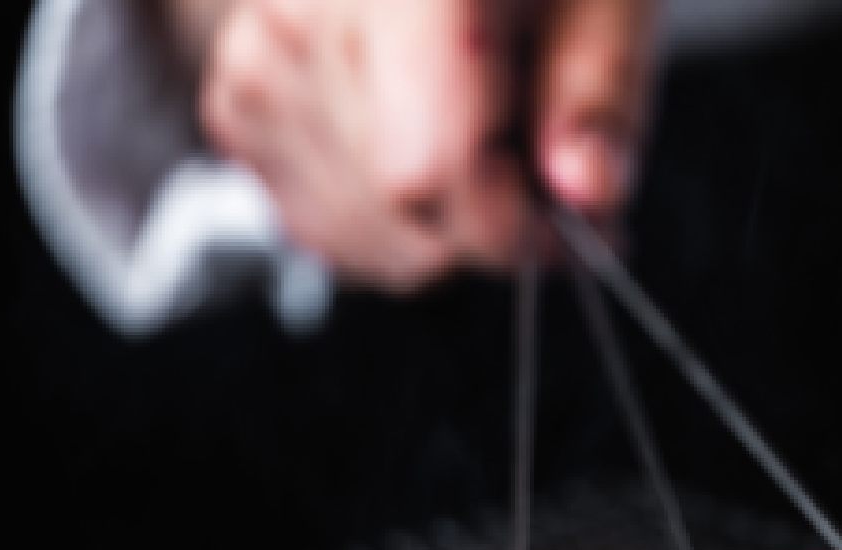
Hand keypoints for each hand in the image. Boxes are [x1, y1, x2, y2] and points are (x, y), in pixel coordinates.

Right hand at [181, 0, 657, 290]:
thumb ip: (601, 85)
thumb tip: (587, 189)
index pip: (430, 162)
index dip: (518, 224)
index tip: (586, 228)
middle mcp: (305, 11)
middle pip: (396, 202)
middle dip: (492, 226)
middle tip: (550, 187)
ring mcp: (259, 59)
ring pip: (353, 230)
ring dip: (440, 235)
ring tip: (490, 163)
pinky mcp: (240, 102)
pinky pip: (314, 221)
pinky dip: (385, 227)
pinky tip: (428, 167)